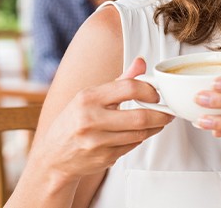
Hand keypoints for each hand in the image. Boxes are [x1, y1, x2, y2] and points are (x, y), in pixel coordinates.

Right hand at [31, 57, 172, 181]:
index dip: (149, 90)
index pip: (129, 88)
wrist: (52, 157)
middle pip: (139, 117)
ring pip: (139, 134)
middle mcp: (90, 120)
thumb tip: (141, 62)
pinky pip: (132, 146)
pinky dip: (140, 138)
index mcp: (88, 98)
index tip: (157, 94)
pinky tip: (140, 133)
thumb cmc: (74, 121)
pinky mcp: (103, 158)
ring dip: (154, 127)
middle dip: (161, 114)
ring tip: (159, 121)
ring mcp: (96, 142)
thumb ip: (120, 80)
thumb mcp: (91, 96)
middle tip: (168, 112)